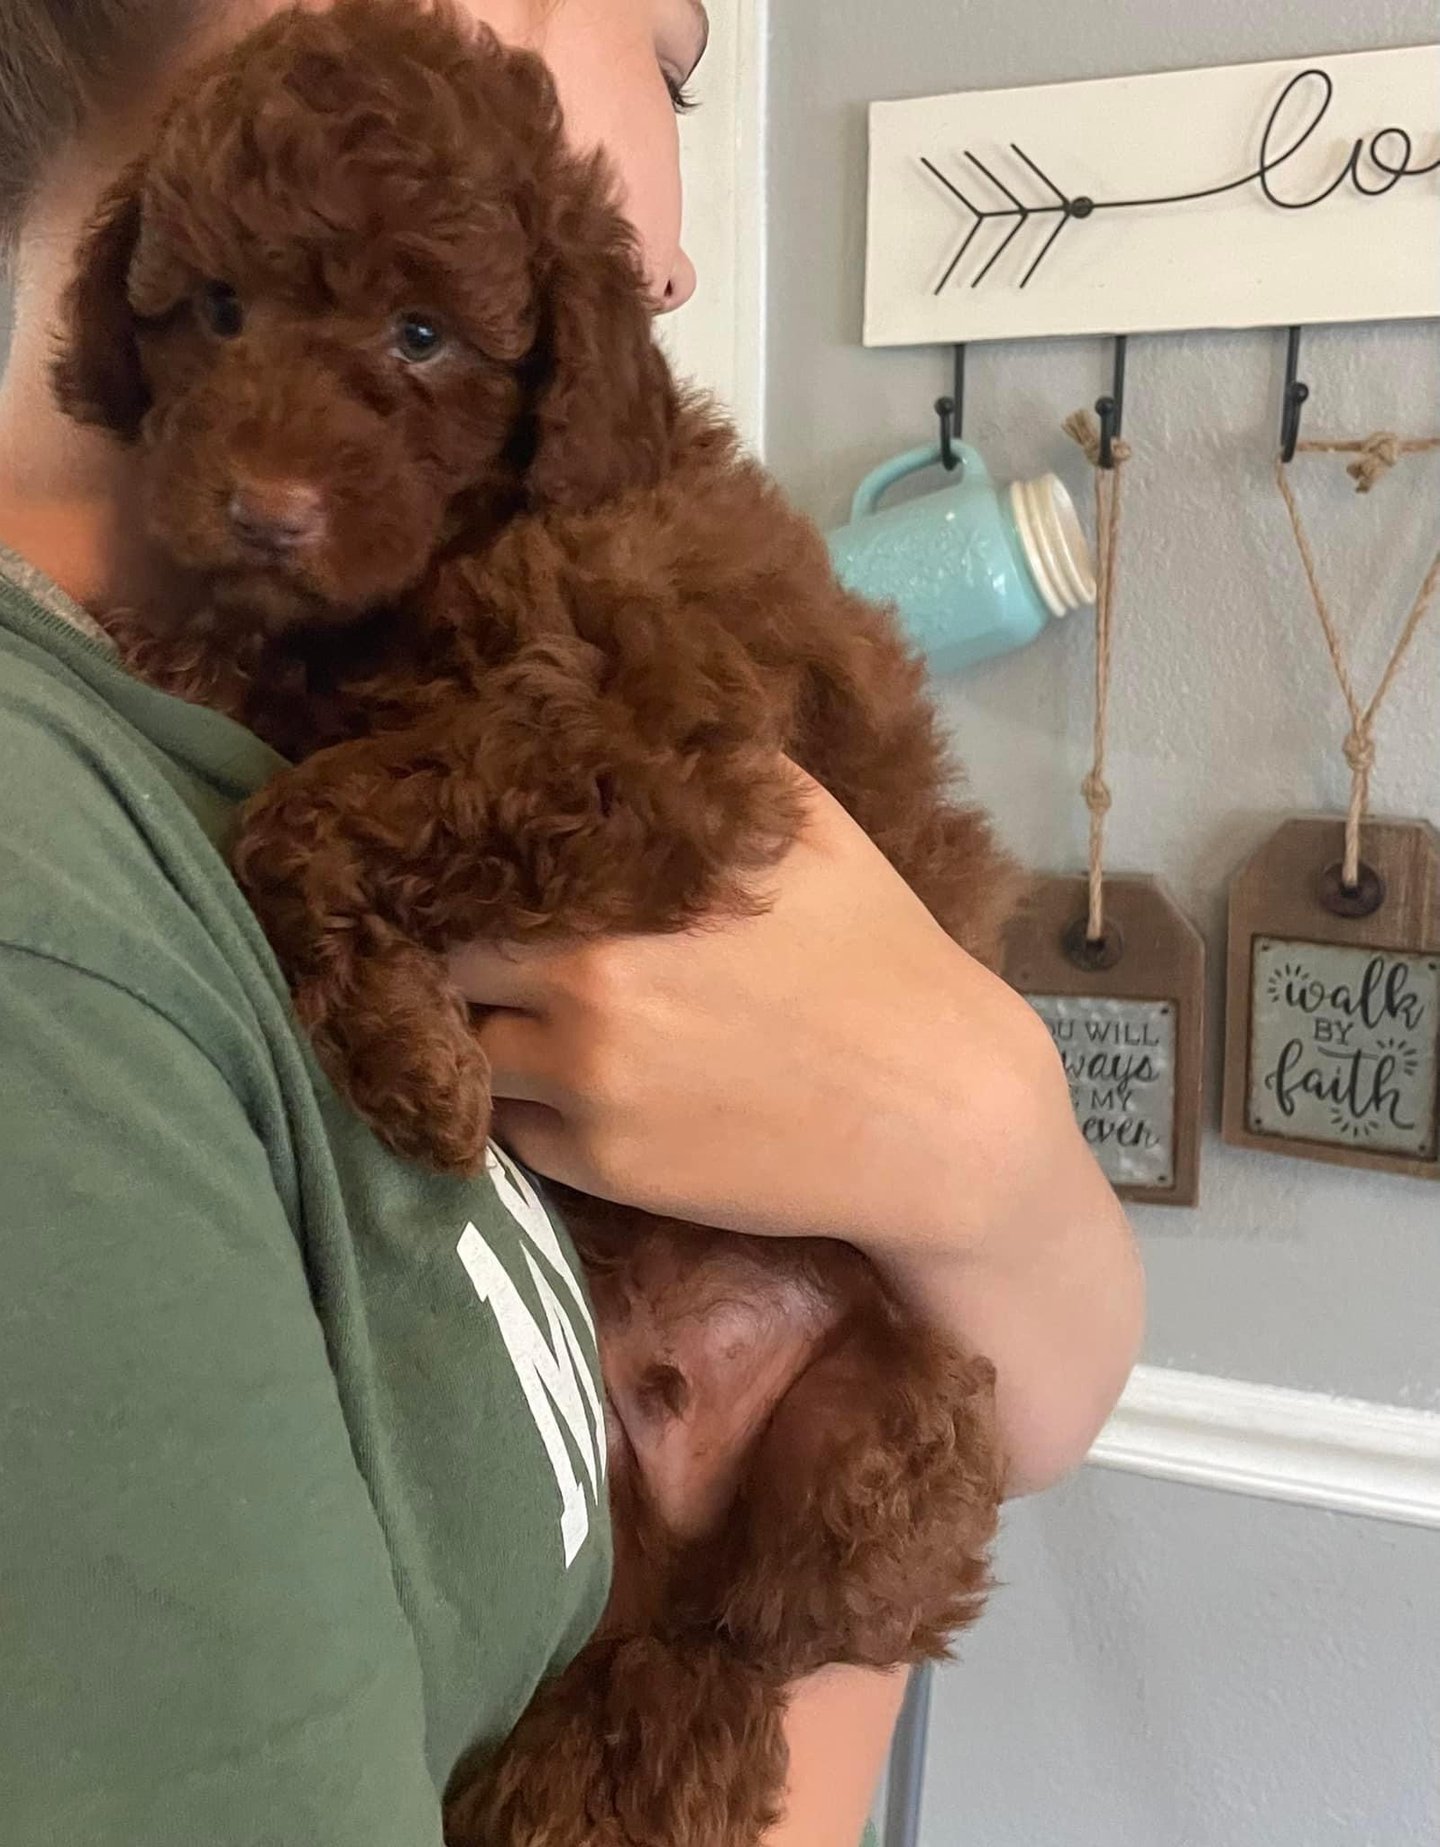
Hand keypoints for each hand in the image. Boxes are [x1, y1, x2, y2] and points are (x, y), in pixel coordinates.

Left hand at [449, 764, 1048, 1253]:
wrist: (943, 1113)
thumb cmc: (883, 958)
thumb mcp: (812, 828)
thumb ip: (713, 773)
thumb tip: (637, 716)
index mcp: (621, 898)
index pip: (475, 875)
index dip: (463, 875)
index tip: (470, 875)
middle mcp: (585, 991)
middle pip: (447, 969)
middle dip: (458, 958)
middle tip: (482, 953)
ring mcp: (588, 1090)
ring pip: (469, 1056)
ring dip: (484, 1038)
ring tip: (526, 1022)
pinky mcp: (604, 1170)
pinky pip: (514, 1132)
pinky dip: (528, 1108)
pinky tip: (577, 1086)